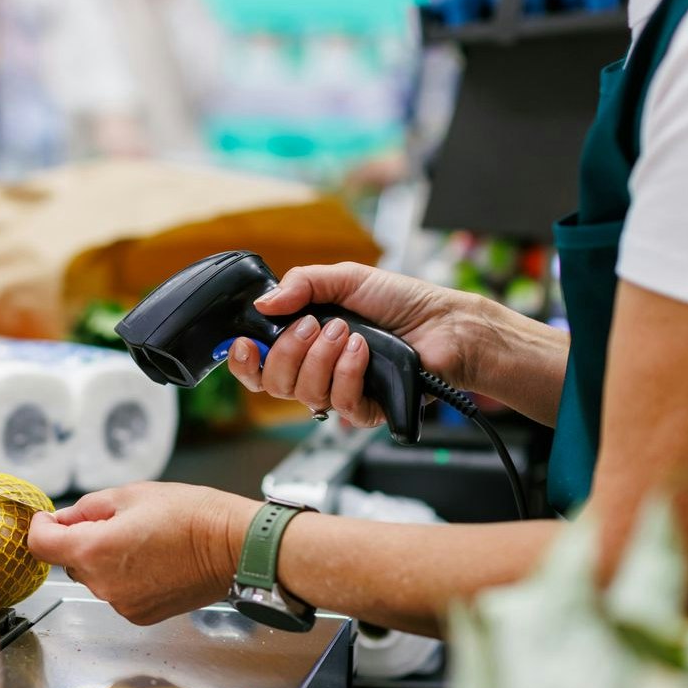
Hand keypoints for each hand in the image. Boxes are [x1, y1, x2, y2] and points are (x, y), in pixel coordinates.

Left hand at [27, 484, 260, 625]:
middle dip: (81, 540)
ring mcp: (121, 604)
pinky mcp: (140, 615)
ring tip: (142, 541)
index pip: (40, 545)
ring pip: (95, 578)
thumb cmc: (190, 515)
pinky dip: (124, 578)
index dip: (41, 527)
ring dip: (104, 560)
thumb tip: (62, 519)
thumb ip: (87, 508)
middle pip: (70, 562)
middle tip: (114, 521)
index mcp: (94, 550)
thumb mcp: (131, 494)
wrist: (232, 546)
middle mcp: (102, 584)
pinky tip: (152, 562)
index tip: (50, 519)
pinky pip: (117, 593)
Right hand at [226, 262, 491, 427]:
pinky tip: (362, 350)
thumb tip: (263, 304)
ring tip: (347, 331)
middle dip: (288, 351)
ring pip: (304, 394)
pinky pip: (340, 404)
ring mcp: (341, 393)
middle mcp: (317, 372)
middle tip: (314, 324)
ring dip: (322, 358)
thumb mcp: (346, 278)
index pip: (258, 367)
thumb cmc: (401, 301)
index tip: (242, 344)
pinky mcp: (367, 410)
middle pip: (273, 384)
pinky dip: (348, 371)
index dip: (243, 362)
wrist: (445, 323)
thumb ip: (301, 285)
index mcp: (304, 344)